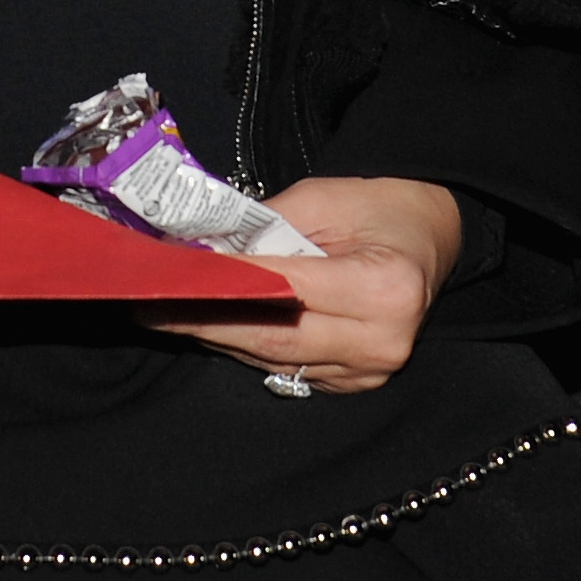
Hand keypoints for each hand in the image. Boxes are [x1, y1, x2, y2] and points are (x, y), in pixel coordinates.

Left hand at [147, 177, 460, 391]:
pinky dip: (244, 347)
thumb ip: (263, 229)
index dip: (223, 287)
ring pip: (274, 359)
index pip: (284, 292)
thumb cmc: (380, 207)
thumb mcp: (322, 198)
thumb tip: (200, 251)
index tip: (170, 279)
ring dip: (216, 337)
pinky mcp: (355, 382)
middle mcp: (382, 341)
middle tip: (148, 305)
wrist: (431, 235)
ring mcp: (370, 371)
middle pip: (273, 339)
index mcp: (384, 288)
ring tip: (163, 315)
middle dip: (204, 322)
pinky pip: (288, 367)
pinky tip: (207, 327)